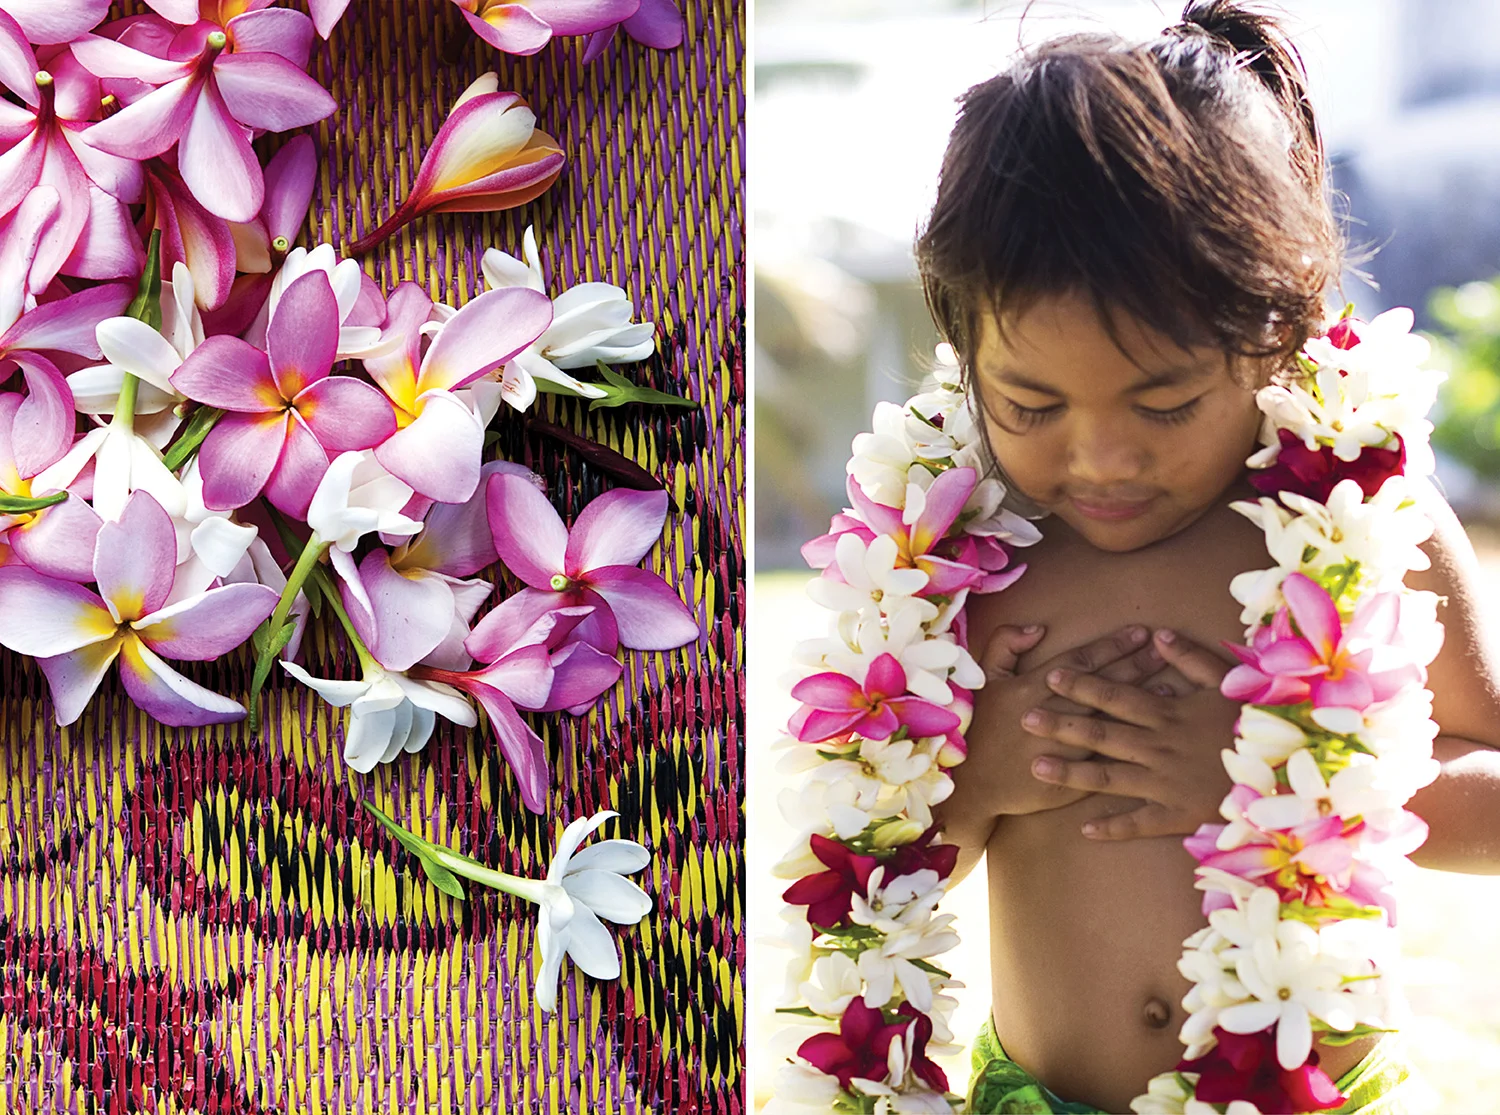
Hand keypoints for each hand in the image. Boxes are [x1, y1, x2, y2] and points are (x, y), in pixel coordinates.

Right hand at [948, 623, 1172, 820]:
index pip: (1081, 663)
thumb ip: (1006, 645)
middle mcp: (1053, 716)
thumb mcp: (984, 678)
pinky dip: (1131, 744)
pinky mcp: (1072, 777)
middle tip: (1167, 650)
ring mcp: (1065, 748)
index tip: (1141, 633)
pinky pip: (1108, 758)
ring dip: (1142, 704)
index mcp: (1032, 689)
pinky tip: (1154, 732)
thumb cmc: (978, 726)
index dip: (1112, 647)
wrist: (972, 783)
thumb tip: (1037, 628)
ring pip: (1111, 721)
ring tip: (1172, 685)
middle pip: (1104, 688)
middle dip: (1137, 666)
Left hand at [1022, 628, 1240, 839]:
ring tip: (1037, 766)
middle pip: (1101, 734)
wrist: (1291, 772)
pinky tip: (1083, 828)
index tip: (1050, 675)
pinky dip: (1113, 827)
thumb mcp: (1230, 682)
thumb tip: (1158, 635)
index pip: (1115, 696)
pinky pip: (1140, 823)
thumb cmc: (1261, 723)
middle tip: (1024, 718)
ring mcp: (1166, 782)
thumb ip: (1192, 659)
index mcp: (1169, 714)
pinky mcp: (1179, 814)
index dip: (1082, 685)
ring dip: (1071, 772)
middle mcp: (1160, 747)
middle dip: (1061, 725)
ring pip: (1109, 777)